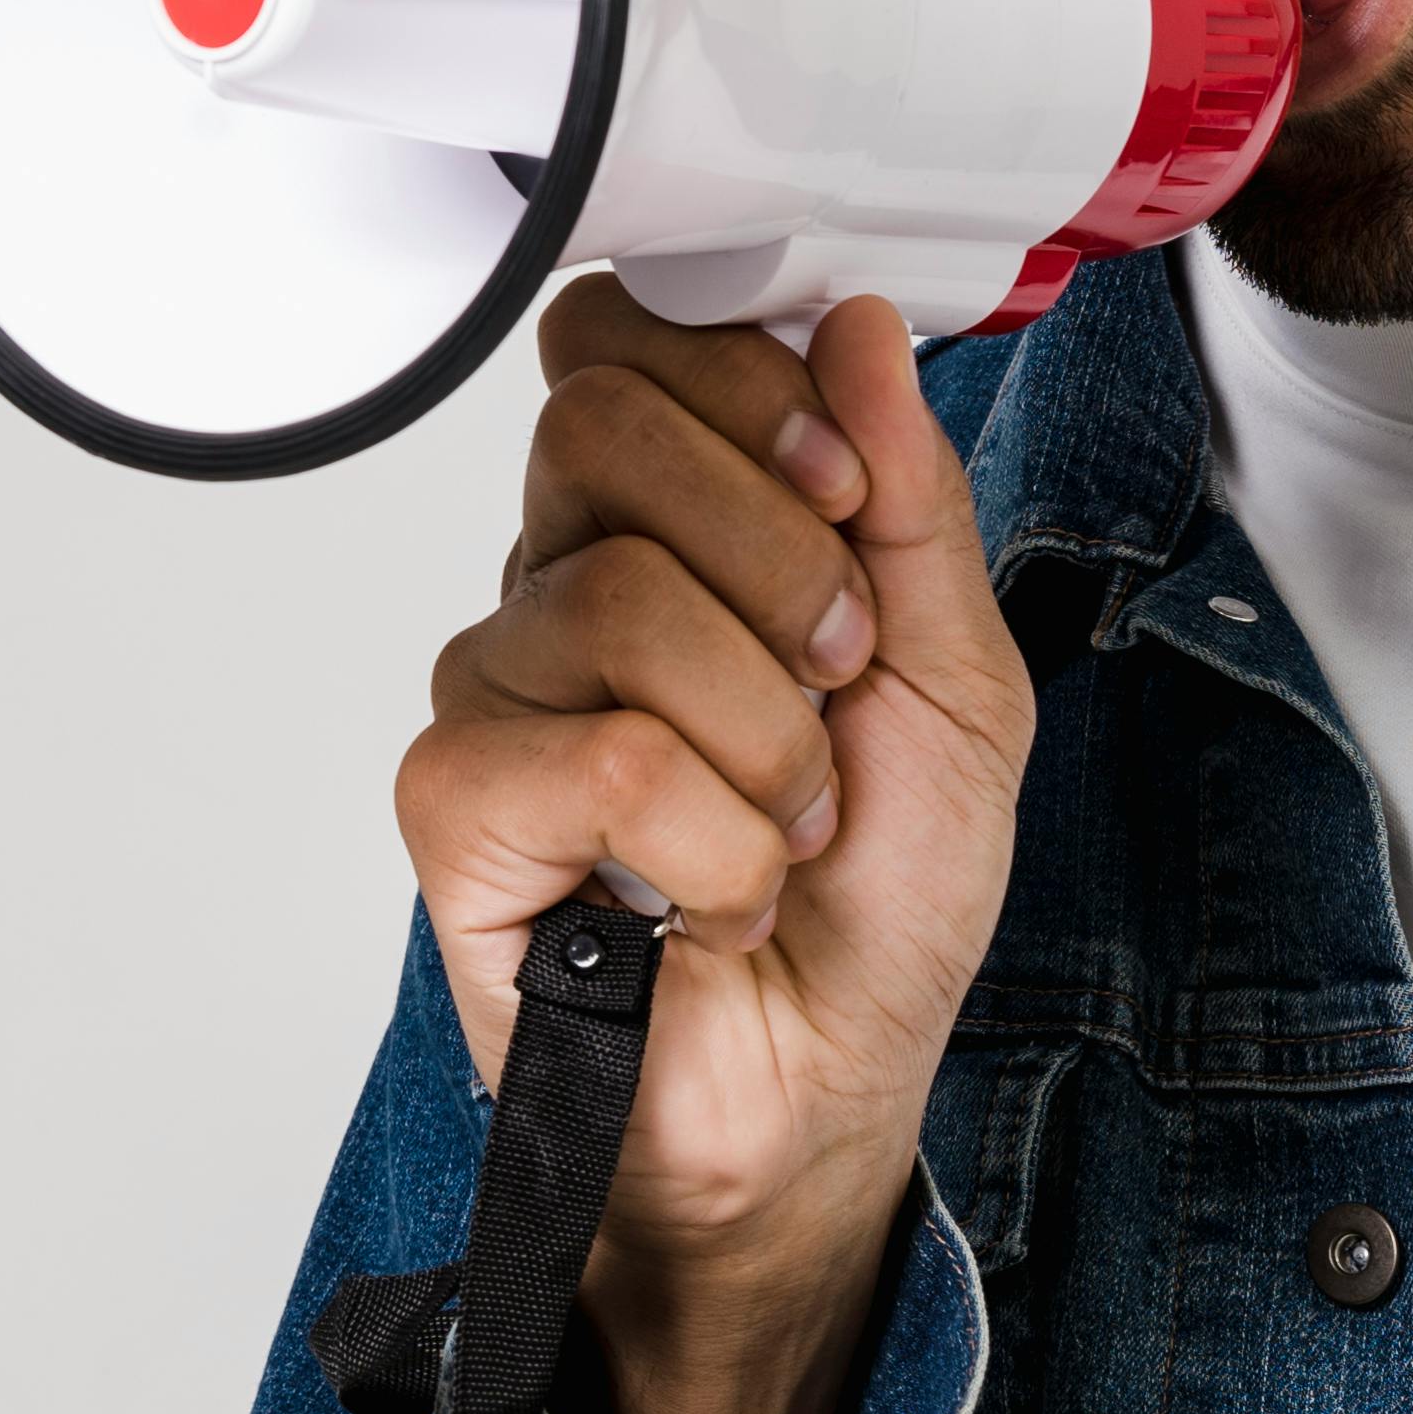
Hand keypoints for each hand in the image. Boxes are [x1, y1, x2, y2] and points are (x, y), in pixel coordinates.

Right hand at [392, 282, 1033, 1413]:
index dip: (745, 387)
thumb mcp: (956, 674)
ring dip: (770, 740)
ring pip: (621, 600)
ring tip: (785, 830)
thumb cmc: (877, 900)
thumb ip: (909, 494)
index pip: (624, 337)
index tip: (847, 497)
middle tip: (836, 677)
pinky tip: (712, 900)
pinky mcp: (456, 810)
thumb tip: (859, 322)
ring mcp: (493, 694)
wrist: (830, 1091)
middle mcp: (555, 586)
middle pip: (602, 423)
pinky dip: (709, 843)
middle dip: (781, 554)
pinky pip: (597, 754)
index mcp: (661, 525)